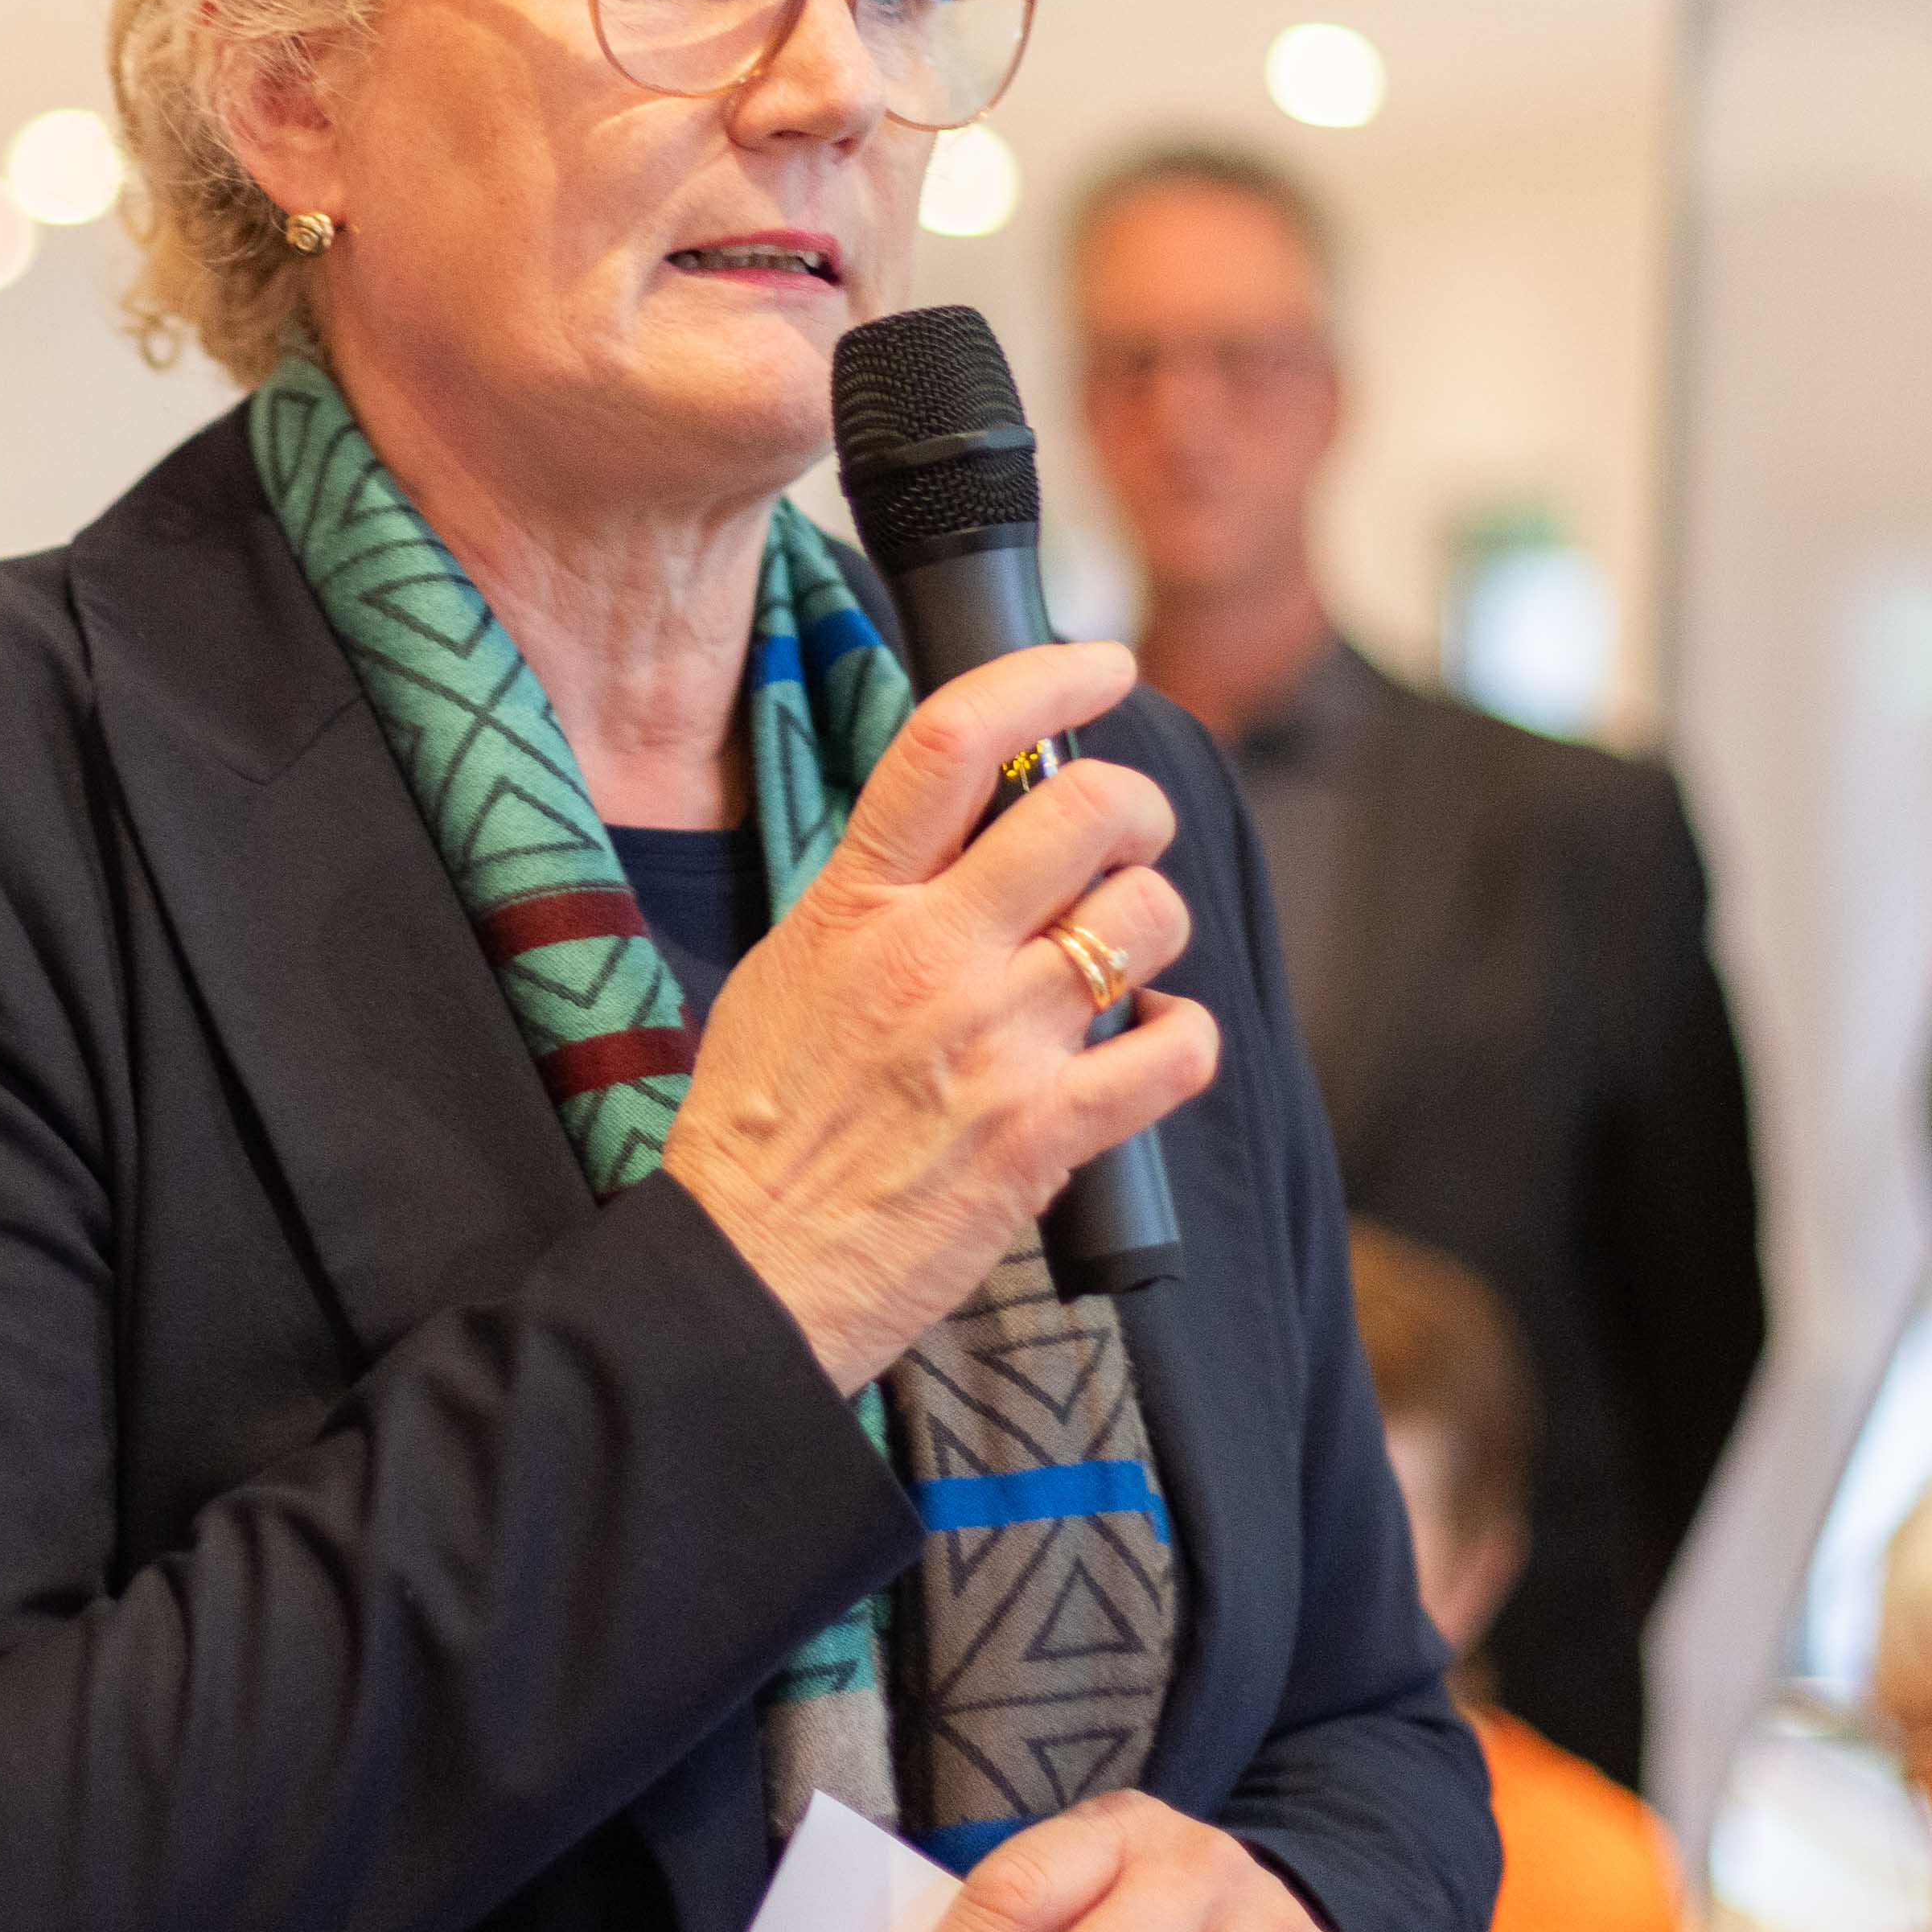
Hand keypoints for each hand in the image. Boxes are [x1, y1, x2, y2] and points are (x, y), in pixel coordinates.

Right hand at [668, 642, 1222, 1394]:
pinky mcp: (1044, 1136)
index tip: (1100, 661)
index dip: (1045, 675)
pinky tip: (1149, 1044)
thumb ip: (876, 893)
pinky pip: (1175, 1049)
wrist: (748, 1271)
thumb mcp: (788, 967)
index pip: (952, 740)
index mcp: (855, 905)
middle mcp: (929, 956)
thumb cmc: (759, 1125)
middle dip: (1135, 805)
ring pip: (1148, 917)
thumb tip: (965, 825)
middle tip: (1127, 835)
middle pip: (1086, 807)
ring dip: (1158, 925)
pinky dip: (1183, 1038)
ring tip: (1126, 958)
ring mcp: (993, 1044)